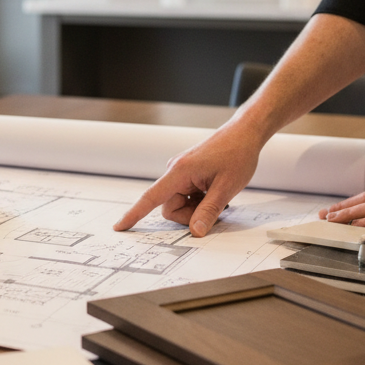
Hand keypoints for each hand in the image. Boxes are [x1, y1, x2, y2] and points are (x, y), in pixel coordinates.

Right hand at [114, 123, 261, 236]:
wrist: (245, 133)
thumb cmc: (237, 153)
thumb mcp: (226, 188)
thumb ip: (209, 212)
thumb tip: (195, 231)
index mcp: (180, 172)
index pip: (151, 198)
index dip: (134, 214)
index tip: (120, 226)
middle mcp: (176, 171)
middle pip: (170, 207)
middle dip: (190, 215)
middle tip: (216, 207)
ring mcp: (181, 172)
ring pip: (179, 203)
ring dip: (197, 207)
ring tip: (218, 195)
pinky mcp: (188, 173)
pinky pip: (186, 196)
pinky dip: (199, 200)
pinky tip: (214, 191)